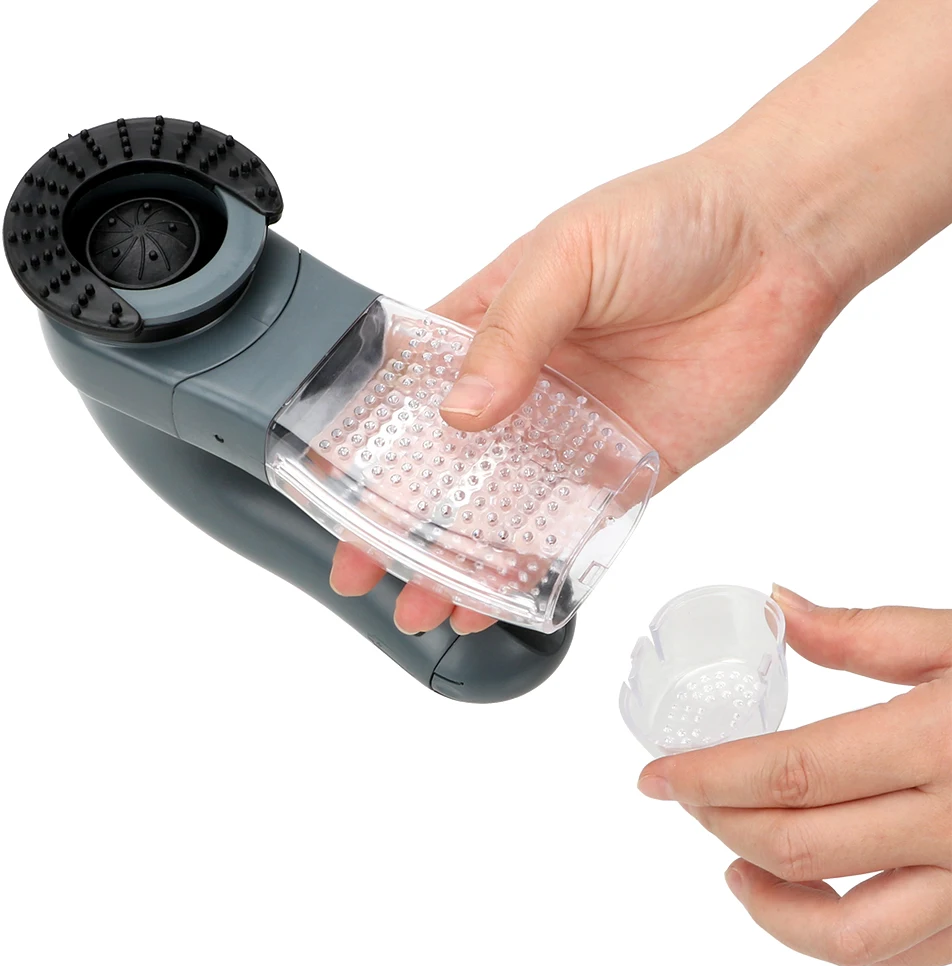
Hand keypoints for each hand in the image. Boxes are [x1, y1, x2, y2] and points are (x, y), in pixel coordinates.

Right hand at [330, 148, 842, 632]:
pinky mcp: (630, 464)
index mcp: (488, 326)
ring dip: (461, 558)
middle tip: (364, 572)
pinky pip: (575, 526)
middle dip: (400, 525)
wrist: (779, 239)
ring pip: (501, 510)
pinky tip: (501, 597)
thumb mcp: (567, 254)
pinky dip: (537, 565)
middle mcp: (524, 386)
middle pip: (445, 470)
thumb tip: (462, 412)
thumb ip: (509, 333)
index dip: (366, 449)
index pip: (408, 399)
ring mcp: (574, 430)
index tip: (329, 496)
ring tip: (422, 604)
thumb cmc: (669, 217)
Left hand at [638, 585, 951, 965]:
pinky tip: (814, 894)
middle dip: (718, 825)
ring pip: (849, 938)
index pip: (788, 773)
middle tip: (689, 798)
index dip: (706, 778)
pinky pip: (905, 957)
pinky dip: (839, 937)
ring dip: (769, 909)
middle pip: (797, 848)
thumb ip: (865, 633)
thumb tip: (779, 604)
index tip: (652, 776)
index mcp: (938, 742)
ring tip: (734, 867)